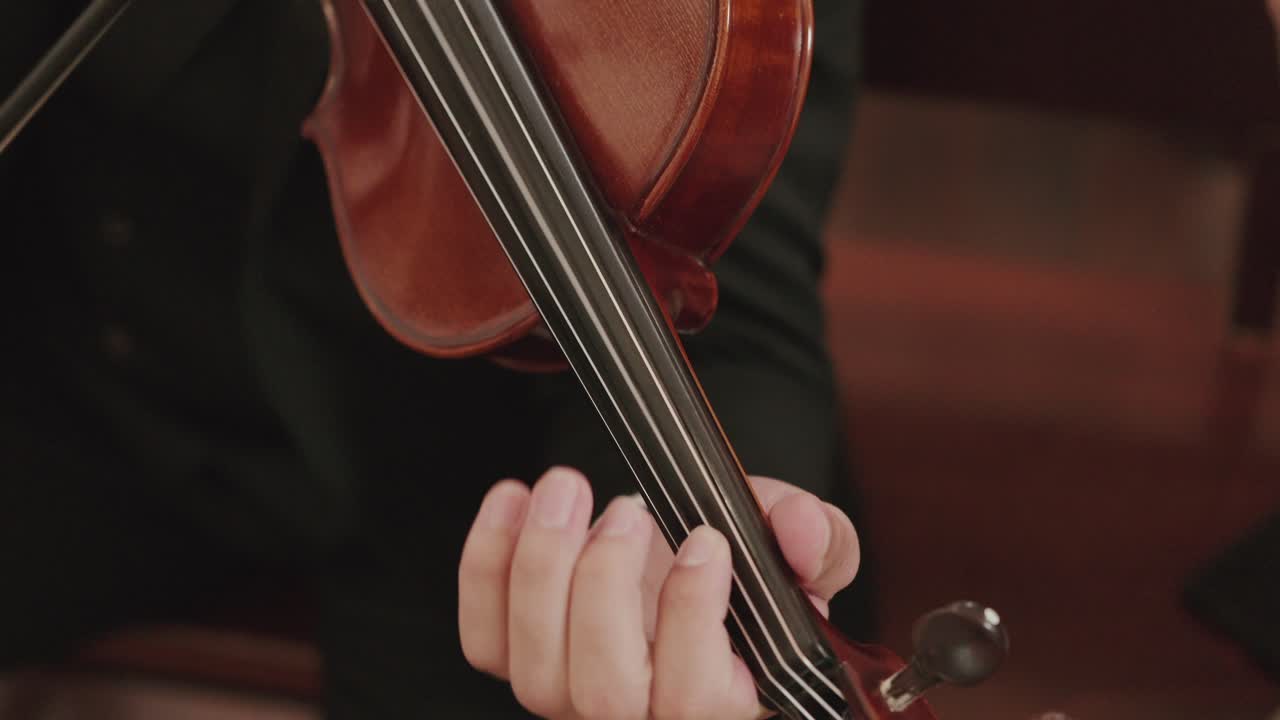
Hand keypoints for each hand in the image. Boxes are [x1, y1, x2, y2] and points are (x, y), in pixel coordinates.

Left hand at [458, 466, 860, 719]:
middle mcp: (638, 717)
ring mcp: (570, 698)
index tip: (705, 537)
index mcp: (720, 704)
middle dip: (605, 586)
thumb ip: (820, 542)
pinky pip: (484, 639)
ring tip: (567, 487)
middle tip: (627, 508)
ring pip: (536, 668)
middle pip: (603, 693)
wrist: (687, 557)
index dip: (692, 618)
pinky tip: (513, 499)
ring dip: (541, 566)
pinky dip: (485, 565)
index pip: (696, 699)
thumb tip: (801, 531)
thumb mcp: (804, 550)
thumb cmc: (747, 568)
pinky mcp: (519, 662)